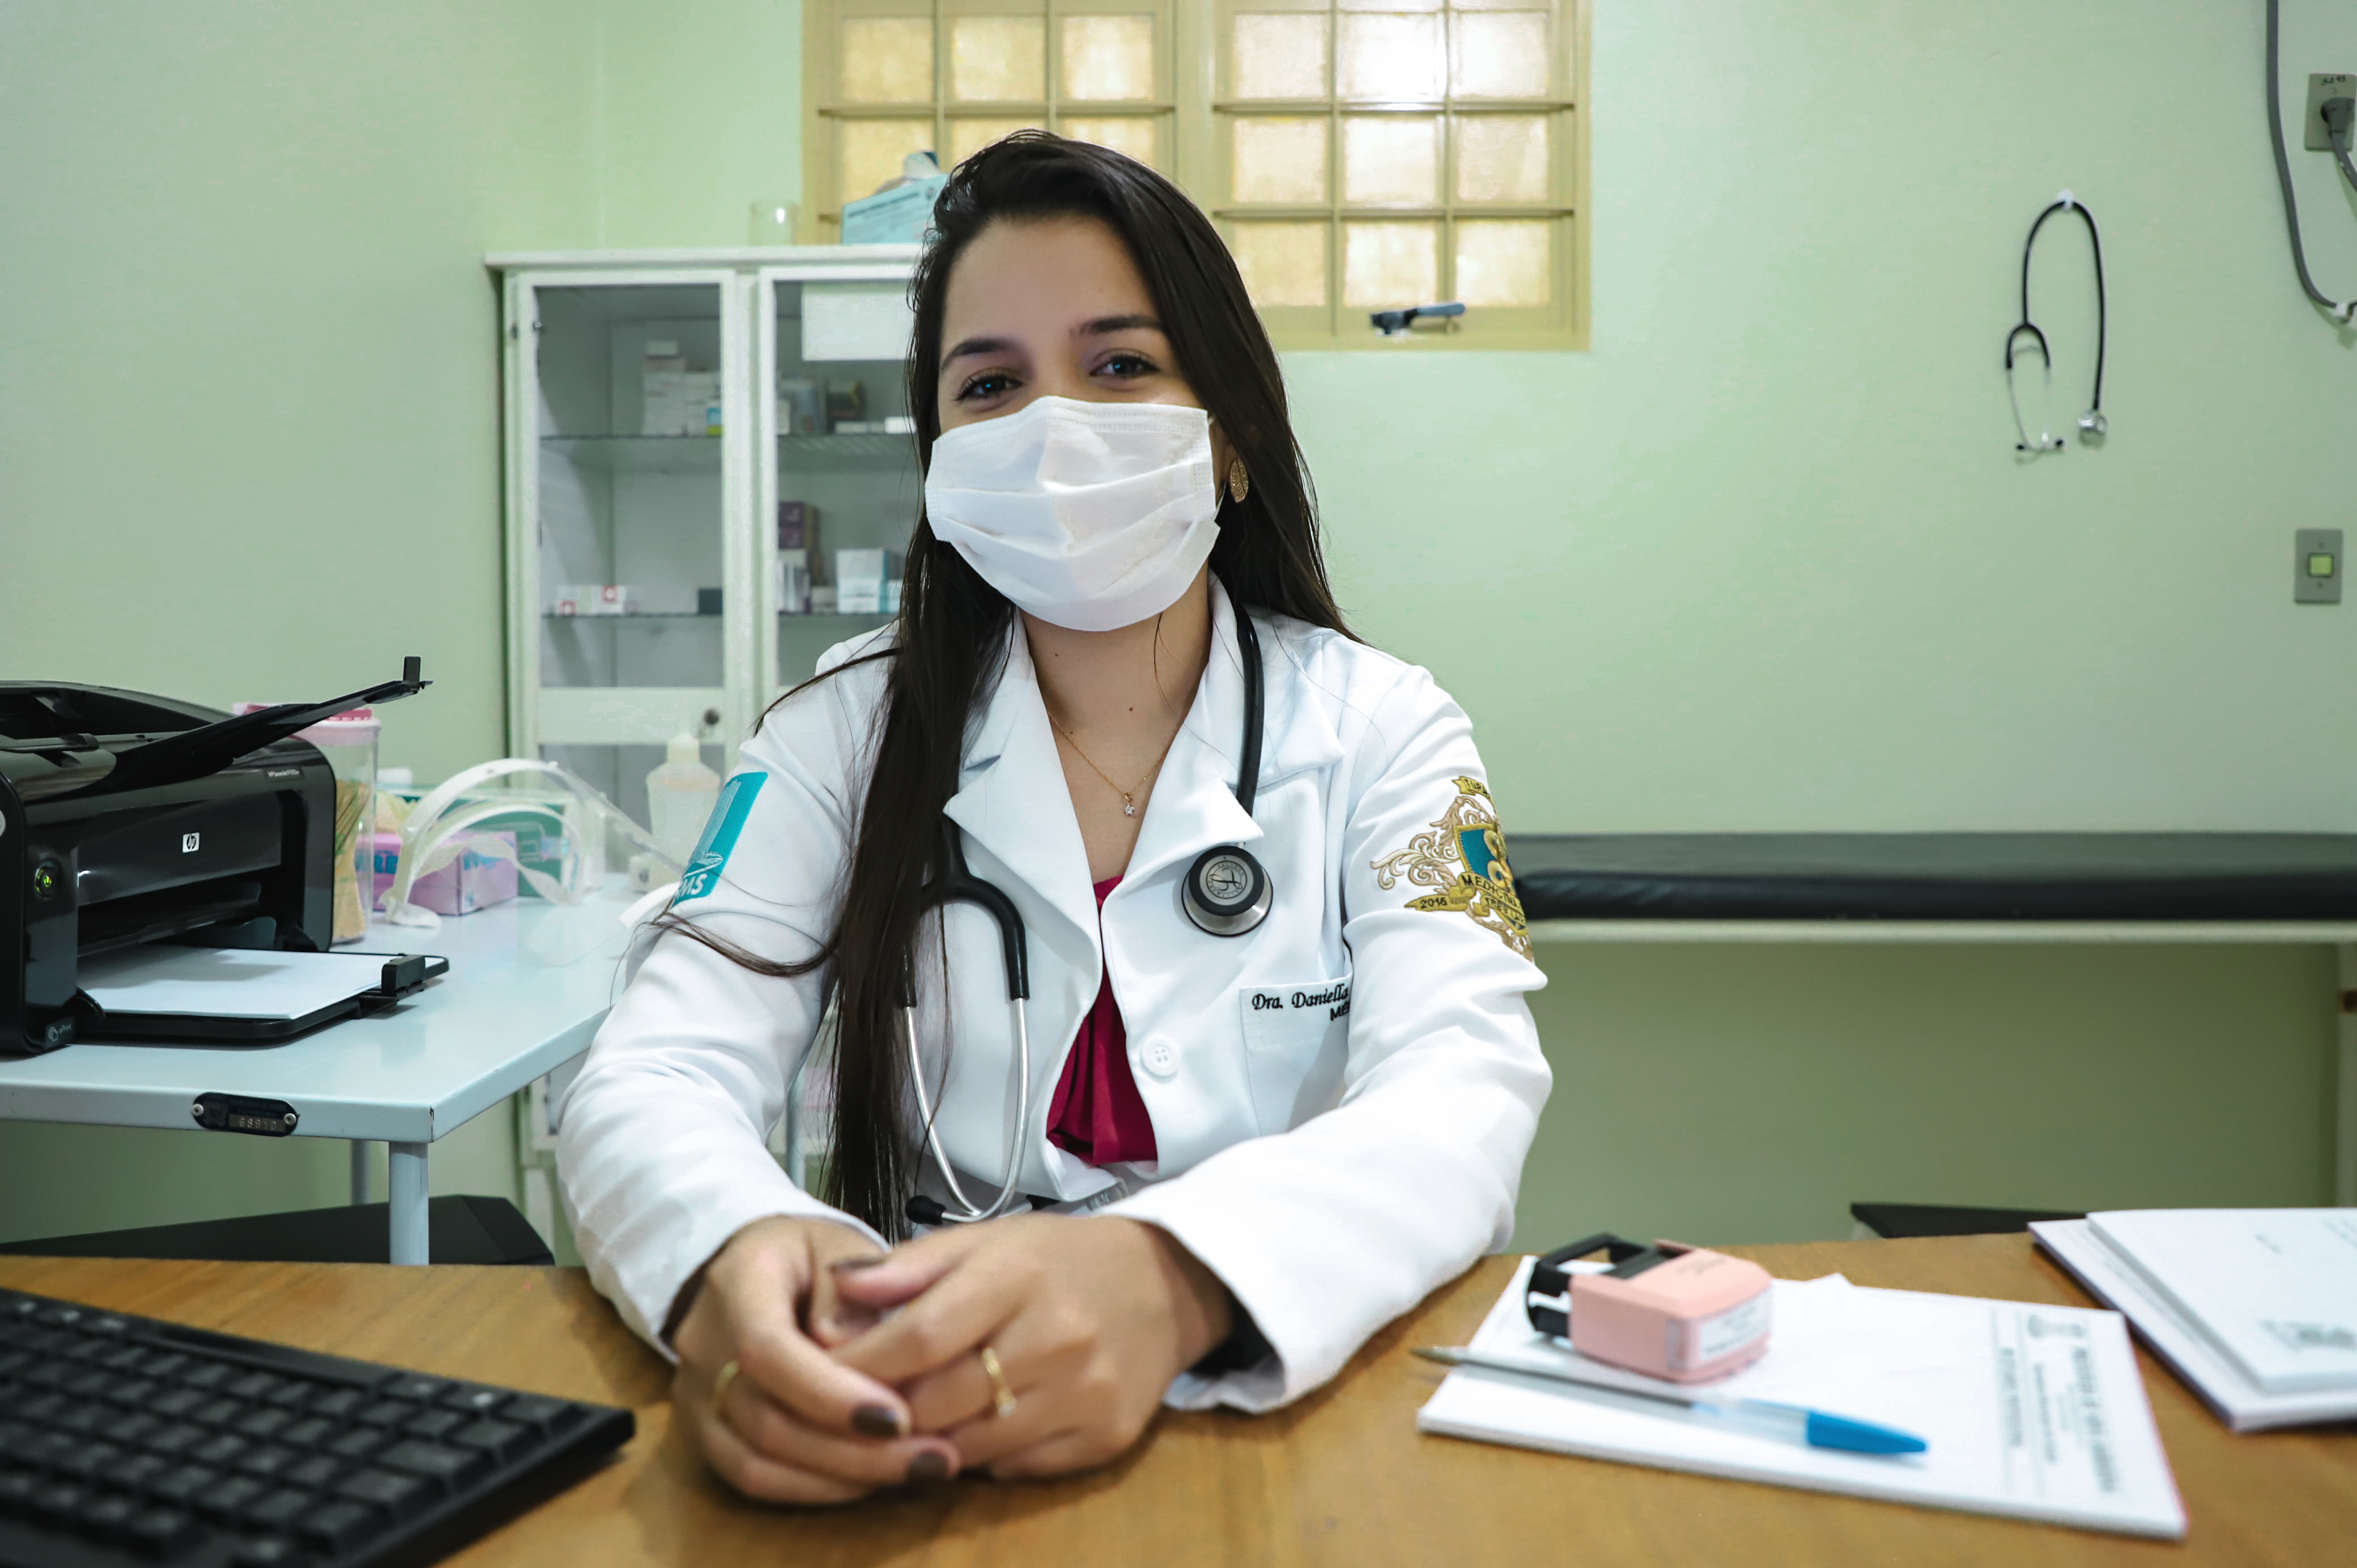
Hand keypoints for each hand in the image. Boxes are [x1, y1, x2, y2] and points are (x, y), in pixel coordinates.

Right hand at [669, 1216, 962, 1502]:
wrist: (751, 1270)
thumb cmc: (807, 1256)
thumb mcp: (838, 1245)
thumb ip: (851, 1288)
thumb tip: (857, 1345)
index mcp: (734, 1284)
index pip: (766, 1350)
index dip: (829, 1393)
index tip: (898, 1418)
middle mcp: (703, 1346)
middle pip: (766, 1420)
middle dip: (852, 1451)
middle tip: (930, 1459)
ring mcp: (695, 1397)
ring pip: (757, 1462)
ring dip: (840, 1478)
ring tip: (913, 1471)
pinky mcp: (704, 1434)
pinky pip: (752, 1478)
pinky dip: (812, 1489)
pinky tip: (869, 1482)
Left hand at [827, 1215, 1232, 1478]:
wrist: (1164, 1285)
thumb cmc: (1058, 1260)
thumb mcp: (985, 1241)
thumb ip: (907, 1267)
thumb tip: (831, 1294)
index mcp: (1019, 1276)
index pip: (920, 1336)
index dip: (862, 1361)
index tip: (822, 1368)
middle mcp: (1058, 1336)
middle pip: (939, 1400)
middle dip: (886, 1407)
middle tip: (860, 1401)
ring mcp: (1087, 1393)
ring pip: (971, 1445)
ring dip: (930, 1438)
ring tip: (915, 1414)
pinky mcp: (1106, 1438)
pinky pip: (1015, 1469)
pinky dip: (983, 1456)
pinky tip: (979, 1425)